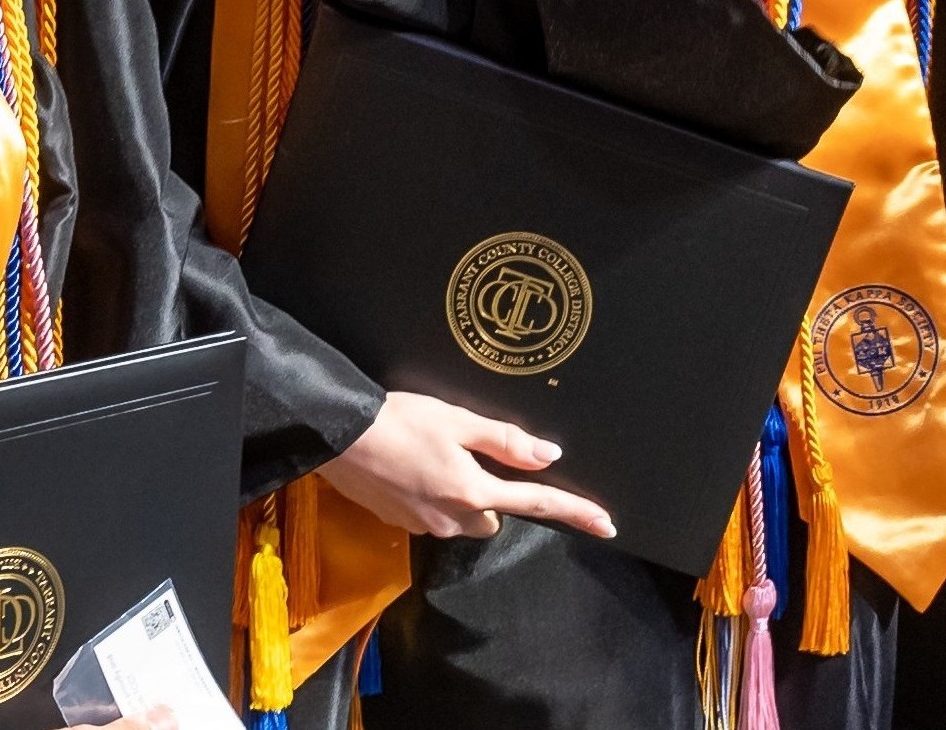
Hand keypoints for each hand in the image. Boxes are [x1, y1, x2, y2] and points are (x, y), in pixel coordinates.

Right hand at [312, 391, 617, 539]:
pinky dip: (433, 498)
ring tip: (435, 458)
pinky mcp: (399, 523)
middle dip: (492, 495)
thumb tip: (549, 456)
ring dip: (462, 497)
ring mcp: (423, 525)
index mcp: (473, 491)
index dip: (574, 511)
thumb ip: (505, 441)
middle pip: (493, 516)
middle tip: (472, 458)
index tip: (608, 525)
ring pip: (463, 519)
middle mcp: (452, 517)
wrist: (337, 435)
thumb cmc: (400, 420)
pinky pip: (433, 516)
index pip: (536, 502)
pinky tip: (413, 470)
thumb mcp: (458, 420)